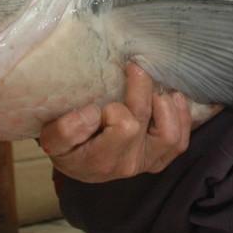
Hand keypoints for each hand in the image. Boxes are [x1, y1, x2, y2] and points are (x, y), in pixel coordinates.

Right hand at [37, 63, 191, 182]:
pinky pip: (181, 140)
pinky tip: (172, 97)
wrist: (76, 161)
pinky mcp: (160, 157)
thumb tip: (93, 113)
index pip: (125, 127)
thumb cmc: (66, 145)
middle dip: (142, 89)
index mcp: (103, 160)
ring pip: (172, 134)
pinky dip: (181, 116)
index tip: (100, 103)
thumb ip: (66, 130)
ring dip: (166, 105)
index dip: (114, 109)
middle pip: (150, 122)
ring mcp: (148, 162)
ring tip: (154, 87)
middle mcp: (130, 164)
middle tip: (133, 68)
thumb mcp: (51, 138)